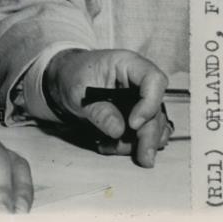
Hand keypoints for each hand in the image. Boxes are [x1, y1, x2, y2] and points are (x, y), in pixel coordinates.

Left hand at [43, 48, 170, 166]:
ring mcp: (140, 100)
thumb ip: (98, 110)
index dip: (149, 103)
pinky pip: (144, 134)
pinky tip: (110, 147)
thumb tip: (119, 131)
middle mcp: (139, 82)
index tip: (133, 124)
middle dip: (149, 135)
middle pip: (157, 108)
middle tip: (142, 157)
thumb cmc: (72, 76)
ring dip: (139, 143)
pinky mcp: (136, 116)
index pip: (153, 80)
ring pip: (154, 125)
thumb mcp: (77, 90)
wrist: (65, 79)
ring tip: (112, 148)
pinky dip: (132, 145)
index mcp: (127, 64)